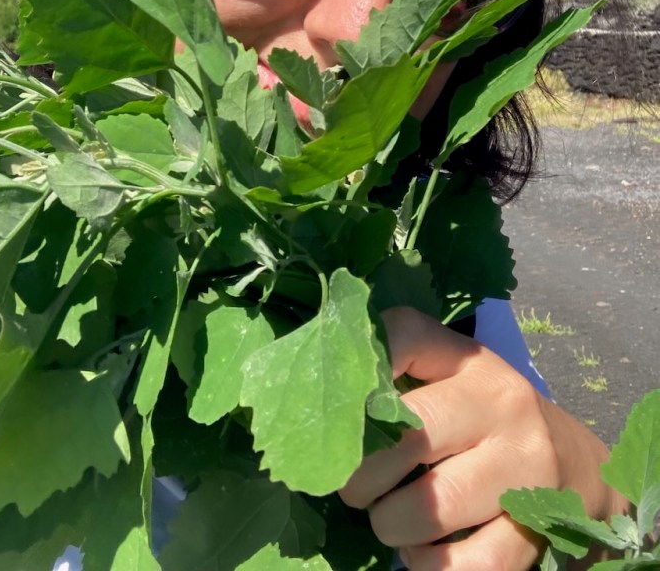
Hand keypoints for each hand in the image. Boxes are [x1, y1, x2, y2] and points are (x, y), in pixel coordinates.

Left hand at [339, 306, 625, 570]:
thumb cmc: (480, 419)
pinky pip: (465, 564)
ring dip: (391, 523)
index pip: (402, 336)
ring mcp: (525, 465)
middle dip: (359, 473)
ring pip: (428, 507)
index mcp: (467, 360)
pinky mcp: (538, 529)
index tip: (326, 405)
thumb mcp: (445, 380)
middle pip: (405, 433)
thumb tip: (308, 398)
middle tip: (355, 485)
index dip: (354, 366)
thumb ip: (392, 376)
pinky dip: (429, 566)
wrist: (577, 468)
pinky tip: (424, 552)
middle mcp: (500, 402)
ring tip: (391, 516)